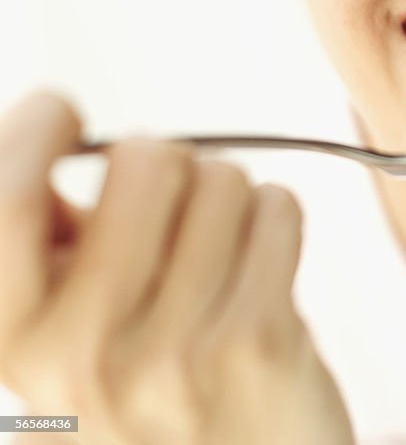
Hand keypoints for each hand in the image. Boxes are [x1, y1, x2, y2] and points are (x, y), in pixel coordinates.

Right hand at [0, 92, 354, 444]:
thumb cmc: (149, 392)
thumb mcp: (64, 337)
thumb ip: (49, 245)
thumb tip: (43, 139)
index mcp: (16, 344)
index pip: (3, 204)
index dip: (30, 131)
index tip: (60, 116)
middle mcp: (81, 356)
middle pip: (144, 160)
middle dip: (165, 165)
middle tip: (169, 209)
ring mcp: (173, 354)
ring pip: (221, 178)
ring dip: (226, 199)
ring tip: (216, 255)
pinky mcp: (257, 344)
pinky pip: (277, 207)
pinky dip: (273, 223)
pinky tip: (258, 272)